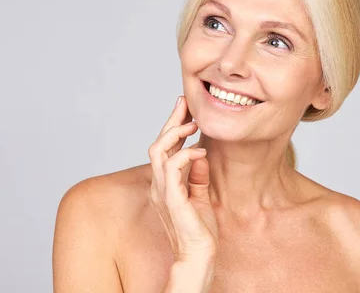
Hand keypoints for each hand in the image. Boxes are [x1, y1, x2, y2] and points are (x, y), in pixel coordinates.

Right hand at [148, 96, 218, 262]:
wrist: (198, 256)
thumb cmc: (199, 230)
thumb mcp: (200, 195)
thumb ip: (197, 175)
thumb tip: (199, 153)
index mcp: (163, 183)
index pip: (163, 148)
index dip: (172, 127)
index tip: (186, 110)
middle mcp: (158, 184)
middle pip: (157, 143)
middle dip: (172, 120)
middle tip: (186, 103)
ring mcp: (162, 190)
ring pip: (159, 150)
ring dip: (176, 133)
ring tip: (193, 124)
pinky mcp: (172, 198)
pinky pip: (172, 167)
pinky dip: (186, 154)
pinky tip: (201, 151)